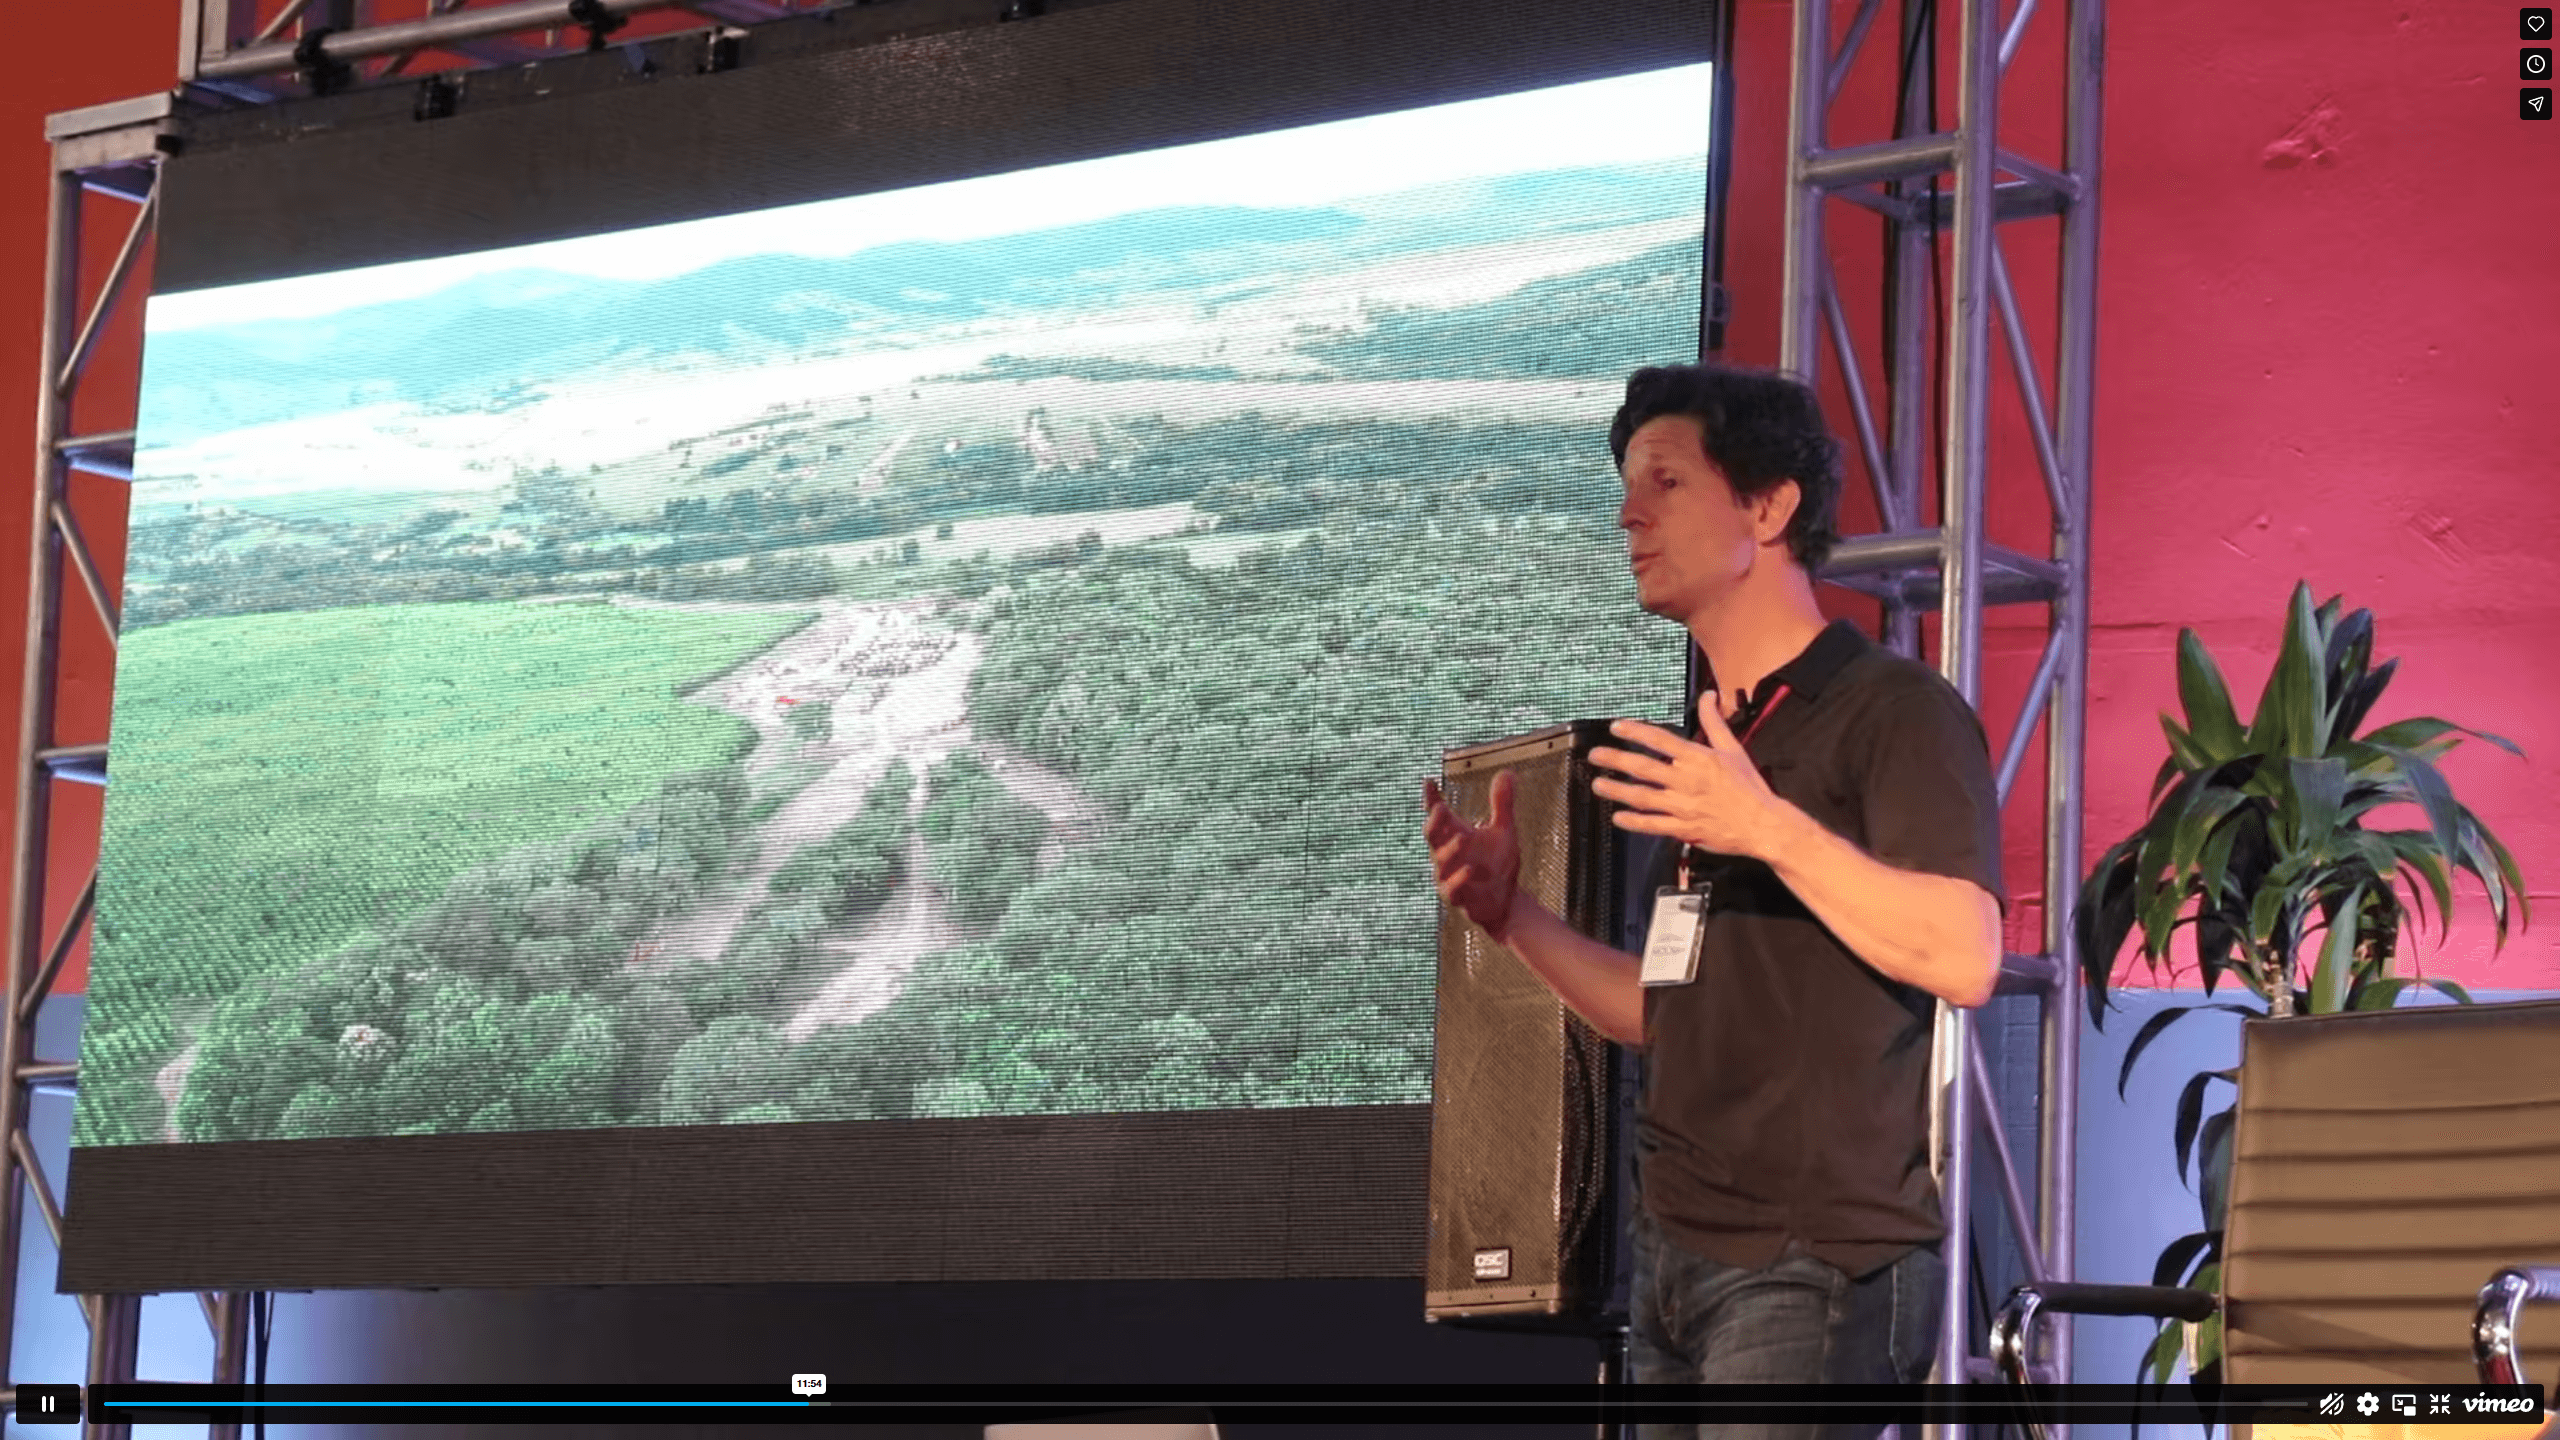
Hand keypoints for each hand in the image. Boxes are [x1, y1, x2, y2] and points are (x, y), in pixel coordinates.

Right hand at [1422, 771, 1521, 941]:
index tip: (1428, 783)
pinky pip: (1452, 889)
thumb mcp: (1504, 831)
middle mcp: (1447, 854)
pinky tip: (1469, 869)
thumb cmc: (1498, 865)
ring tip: (1464, 837)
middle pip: (1431, 835)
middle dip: (1433, 822)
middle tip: (1440, 808)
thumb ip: (1502, 804)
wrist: (1506, 902)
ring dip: (1449, 850)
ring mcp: (1449, 876)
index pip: (1438, 814)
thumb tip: (1507, 772)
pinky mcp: (1458, 897)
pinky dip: (1459, 879)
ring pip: (1440, 861)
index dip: (1431, 799)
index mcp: (1454, 834)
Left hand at [1589, 708, 1789, 857]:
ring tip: (1598, 784)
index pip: (1660, 740)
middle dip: (1615, 759)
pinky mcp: (1684, 828)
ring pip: (1642, 796)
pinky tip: (1618, 817)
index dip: (1635, 731)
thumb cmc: (1748, 786)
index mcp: (1698, 759)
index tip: (1616, 727)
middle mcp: (1686, 781)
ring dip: (1617, 790)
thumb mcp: (1733, 748)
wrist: (1763, 823)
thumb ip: (1714, 721)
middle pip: (1643, 767)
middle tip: (1594, 755)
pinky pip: (1653, 824)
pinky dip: (1634, 822)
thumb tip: (1708, 696)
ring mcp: (1683, 806)